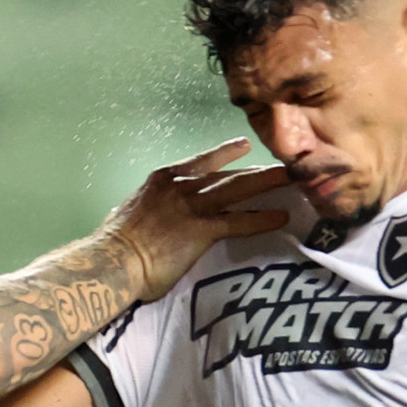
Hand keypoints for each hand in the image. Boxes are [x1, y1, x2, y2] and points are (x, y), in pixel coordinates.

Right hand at [105, 138, 291, 300]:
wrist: (113, 259)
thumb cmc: (113, 242)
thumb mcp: (129, 211)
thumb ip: (145, 206)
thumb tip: (143, 212)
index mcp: (163, 179)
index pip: (201, 163)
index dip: (224, 155)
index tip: (243, 147)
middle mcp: (181, 187)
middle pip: (227, 173)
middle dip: (257, 169)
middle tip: (283, 163)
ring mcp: (193, 207)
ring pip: (238, 190)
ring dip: (267, 184)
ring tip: (293, 180)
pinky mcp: (202, 231)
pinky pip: (239, 222)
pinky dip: (262, 218)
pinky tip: (282, 217)